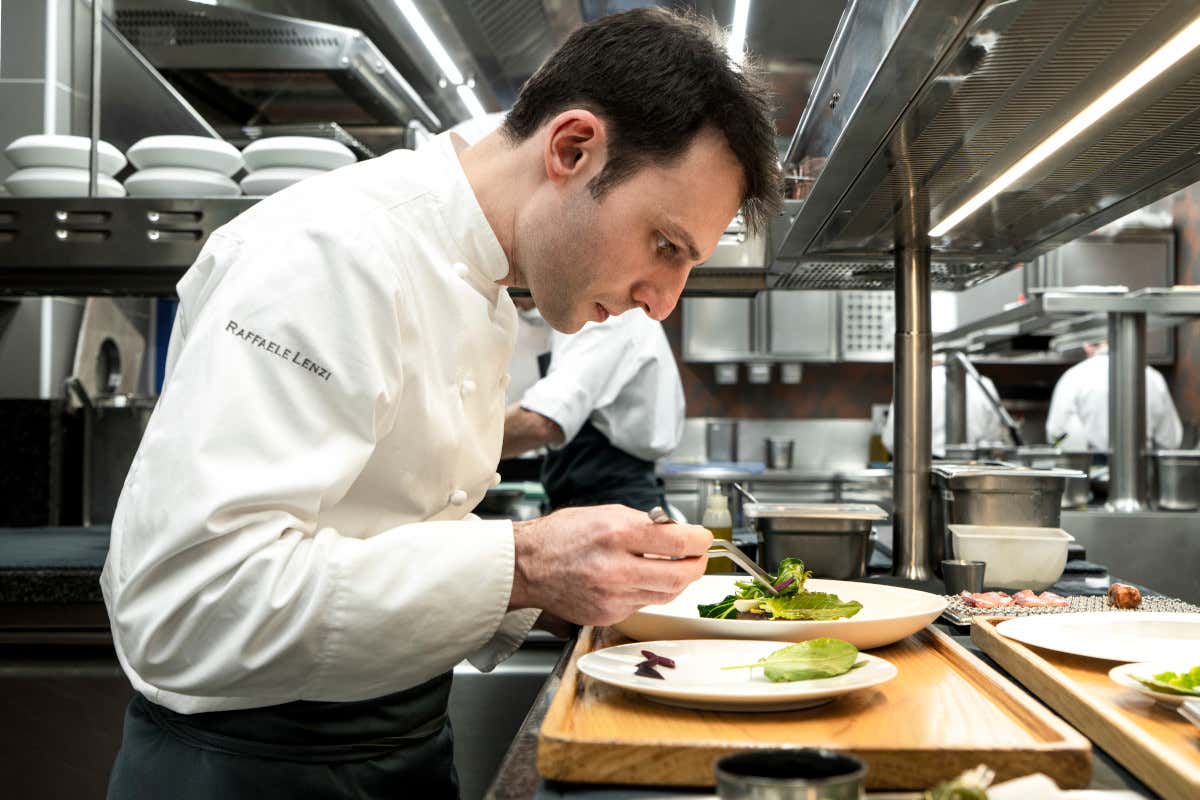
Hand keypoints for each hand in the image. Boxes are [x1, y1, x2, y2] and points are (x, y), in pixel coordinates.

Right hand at [508, 505, 711, 625]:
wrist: (528, 566)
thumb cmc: (562, 536)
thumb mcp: (606, 514)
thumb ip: (644, 524)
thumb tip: (676, 533)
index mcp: (618, 534)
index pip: (678, 542)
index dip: (700, 541)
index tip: (704, 538)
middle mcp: (617, 569)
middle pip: (680, 576)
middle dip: (698, 566)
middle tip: (699, 557)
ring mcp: (613, 597)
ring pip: (666, 594)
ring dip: (678, 580)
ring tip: (675, 567)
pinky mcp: (608, 615)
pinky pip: (643, 604)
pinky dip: (649, 591)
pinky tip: (639, 579)